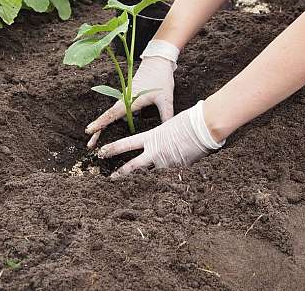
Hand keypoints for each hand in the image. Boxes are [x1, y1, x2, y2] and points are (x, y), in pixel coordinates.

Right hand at [86, 40, 178, 148]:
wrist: (158, 61)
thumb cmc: (160, 78)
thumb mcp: (166, 98)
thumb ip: (167, 114)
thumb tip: (169, 131)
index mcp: (130, 100)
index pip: (112, 114)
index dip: (101, 123)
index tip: (90, 131)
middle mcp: (124, 99)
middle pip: (108, 117)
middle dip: (97, 130)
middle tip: (89, 145)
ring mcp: (125, 98)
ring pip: (111, 114)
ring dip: (103, 126)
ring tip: (95, 140)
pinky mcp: (128, 97)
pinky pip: (117, 111)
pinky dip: (110, 120)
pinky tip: (108, 128)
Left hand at [98, 101, 224, 177]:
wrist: (203, 128)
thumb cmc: (188, 121)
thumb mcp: (169, 125)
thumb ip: (161, 136)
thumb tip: (161, 142)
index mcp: (151, 138)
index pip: (126, 144)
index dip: (112, 149)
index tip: (101, 152)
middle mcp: (156, 152)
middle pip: (133, 166)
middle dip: (121, 172)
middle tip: (110, 178)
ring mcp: (166, 163)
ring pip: (153, 173)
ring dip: (148, 178)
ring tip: (145, 183)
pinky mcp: (178, 170)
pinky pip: (171, 175)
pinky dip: (171, 175)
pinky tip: (175, 174)